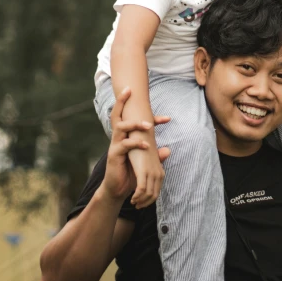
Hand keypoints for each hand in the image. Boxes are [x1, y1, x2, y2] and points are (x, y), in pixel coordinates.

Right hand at [103, 87, 169, 203]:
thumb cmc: (130, 172)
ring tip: (148, 125)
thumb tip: (167, 149)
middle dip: (121, 101)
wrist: (118, 190)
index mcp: (124, 135)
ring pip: (119, 126)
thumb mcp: (144, 162)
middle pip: (116, 114)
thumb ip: (154, 155)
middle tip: (129, 90)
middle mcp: (118, 137)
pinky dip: (135, 143)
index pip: (131, 118)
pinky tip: (146, 145)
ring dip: (134, 123)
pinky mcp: (114, 155)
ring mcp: (115, 145)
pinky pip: (124, 145)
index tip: (166, 118)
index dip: (147, 114)